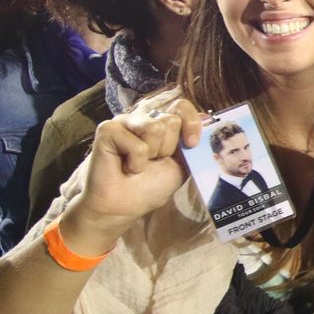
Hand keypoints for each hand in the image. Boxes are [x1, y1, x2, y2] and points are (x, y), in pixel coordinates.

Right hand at [64, 97, 201, 248]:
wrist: (124, 207)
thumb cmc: (149, 187)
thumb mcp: (180, 165)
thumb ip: (191, 143)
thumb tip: (206, 118)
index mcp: (160, 123)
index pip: (181, 106)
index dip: (191, 123)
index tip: (192, 145)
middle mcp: (142, 118)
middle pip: (171, 120)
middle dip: (167, 149)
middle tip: (152, 163)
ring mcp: (124, 121)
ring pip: (155, 128)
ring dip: (151, 156)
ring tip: (138, 165)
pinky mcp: (108, 130)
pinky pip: (137, 145)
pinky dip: (136, 163)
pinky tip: (125, 169)